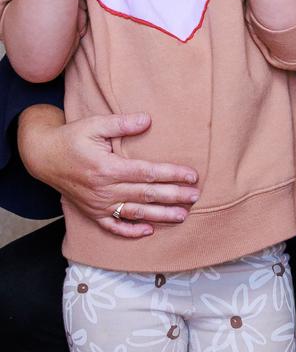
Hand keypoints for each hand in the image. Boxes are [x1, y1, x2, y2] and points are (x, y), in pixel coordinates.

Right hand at [18, 106, 199, 238]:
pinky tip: (147, 231)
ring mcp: (98, 204)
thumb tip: (147, 120)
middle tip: (195, 196)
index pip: (148, 174)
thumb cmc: (72, 138)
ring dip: (160, 216)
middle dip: (173, 196)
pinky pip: (113, 226)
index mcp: (108, 168)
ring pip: (135, 213)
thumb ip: (122, 123)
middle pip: (146, 195)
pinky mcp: (92, 212)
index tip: (191, 176)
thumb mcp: (95, 124)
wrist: (43, 157)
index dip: (172, 175)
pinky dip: (130, 231)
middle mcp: (105, 190)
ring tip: (182, 216)